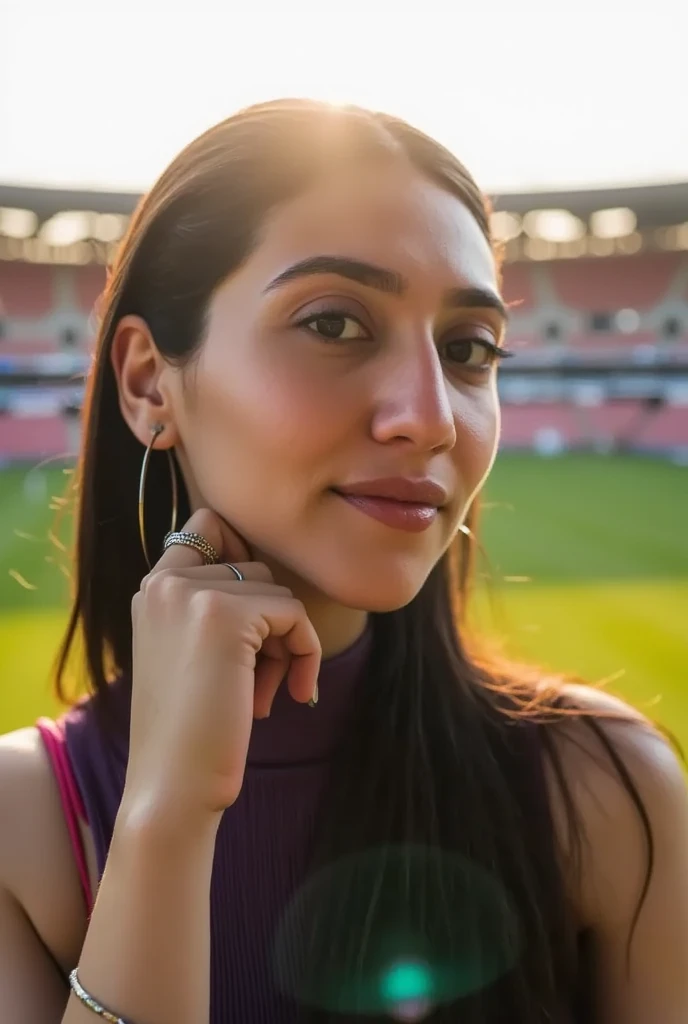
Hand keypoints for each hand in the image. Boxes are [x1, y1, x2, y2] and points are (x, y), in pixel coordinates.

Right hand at [123, 508, 320, 822]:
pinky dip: (306, 654)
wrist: (171, 786)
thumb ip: (216, 603)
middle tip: (259, 679)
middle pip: (254, 567)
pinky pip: (294, 615)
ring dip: (286, 644)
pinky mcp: (222, 613)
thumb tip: (270, 571)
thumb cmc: (191, 729)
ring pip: (278, 592)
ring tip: (264, 693)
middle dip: (270, 622)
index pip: (208, 524)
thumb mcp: (191, 651)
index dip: (244, 560)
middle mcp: (165, 579)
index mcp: (153, 587)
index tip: (254, 619)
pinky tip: (293, 695)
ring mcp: (190, 592)